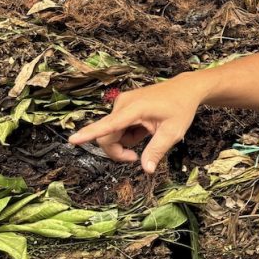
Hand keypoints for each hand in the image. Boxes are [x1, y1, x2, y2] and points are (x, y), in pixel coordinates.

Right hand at [69, 76, 203, 173]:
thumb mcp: (173, 132)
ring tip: (147, 134)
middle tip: (136, 157)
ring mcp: (121, 103)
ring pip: (111, 132)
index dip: (90, 134)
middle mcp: (123, 104)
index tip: (73, 140)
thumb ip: (156, 151)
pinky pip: (117, 126)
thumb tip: (146, 170)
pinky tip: (143, 128)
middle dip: (117, 150)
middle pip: (107, 135)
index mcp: (135, 109)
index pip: (109, 125)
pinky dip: (127, 133)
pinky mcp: (122, 105)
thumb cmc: (180, 108)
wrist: (185, 89)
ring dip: (125, 141)